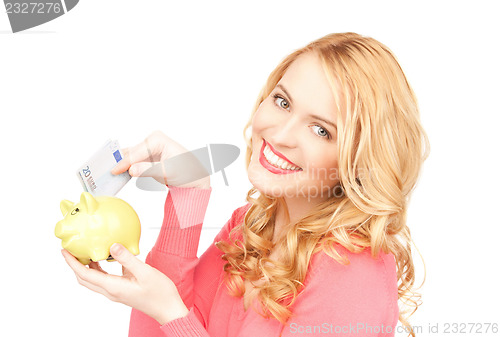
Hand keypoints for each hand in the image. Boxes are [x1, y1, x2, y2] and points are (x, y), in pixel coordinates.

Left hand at [61, 243, 188, 324]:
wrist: (168, 309)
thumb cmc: (159, 293)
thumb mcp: (145, 272)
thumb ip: (127, 258)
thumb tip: (112, 245)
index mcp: (113, 287)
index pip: (85, 275)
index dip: (73, 263)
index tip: (65, 251)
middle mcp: (111, 291)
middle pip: (85, 279)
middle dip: (75, 265)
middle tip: (71, 250)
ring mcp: (116, 292)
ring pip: (94, 280)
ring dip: (86, 267)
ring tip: (86, 251)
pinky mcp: (122, 290)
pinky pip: (105, 279)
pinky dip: (99, 268)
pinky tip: (107, 258)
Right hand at [111, 130, 210, 188]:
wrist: (194, 178)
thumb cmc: (187, 172)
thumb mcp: (168, 172)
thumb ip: (149, 170)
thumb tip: (131, 169)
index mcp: (157, 140)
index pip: (136, 152)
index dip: (124, 162)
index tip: (114, 171)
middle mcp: (151, 141)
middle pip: (130, 153)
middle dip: (118, 162)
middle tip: (103, 171)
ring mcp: (147, 150)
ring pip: (129, 157)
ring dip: (119, 165)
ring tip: (105, 174)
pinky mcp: (146, 159)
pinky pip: (132, 163)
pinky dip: (124, 169)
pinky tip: (115, 175)